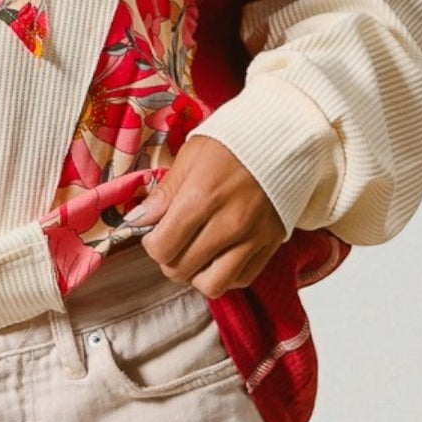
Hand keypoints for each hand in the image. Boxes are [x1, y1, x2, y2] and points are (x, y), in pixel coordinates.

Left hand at [125, 137, 286, 298]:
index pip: (162, 247)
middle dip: (168, 259)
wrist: (284, 137)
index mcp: (203, 196)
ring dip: (195, 274)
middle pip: (181, 269)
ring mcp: (253, 238)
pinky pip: (241, 279)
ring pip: (212, 284)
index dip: (151, 243)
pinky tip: (218, 253)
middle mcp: (229, 223)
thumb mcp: (191, 155)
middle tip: (172, 239)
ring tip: (193, 253)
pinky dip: (224, 274)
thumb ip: (165, 192)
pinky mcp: (271, 245)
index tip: (154, 230)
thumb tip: (137, 220)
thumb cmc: (233, 142)